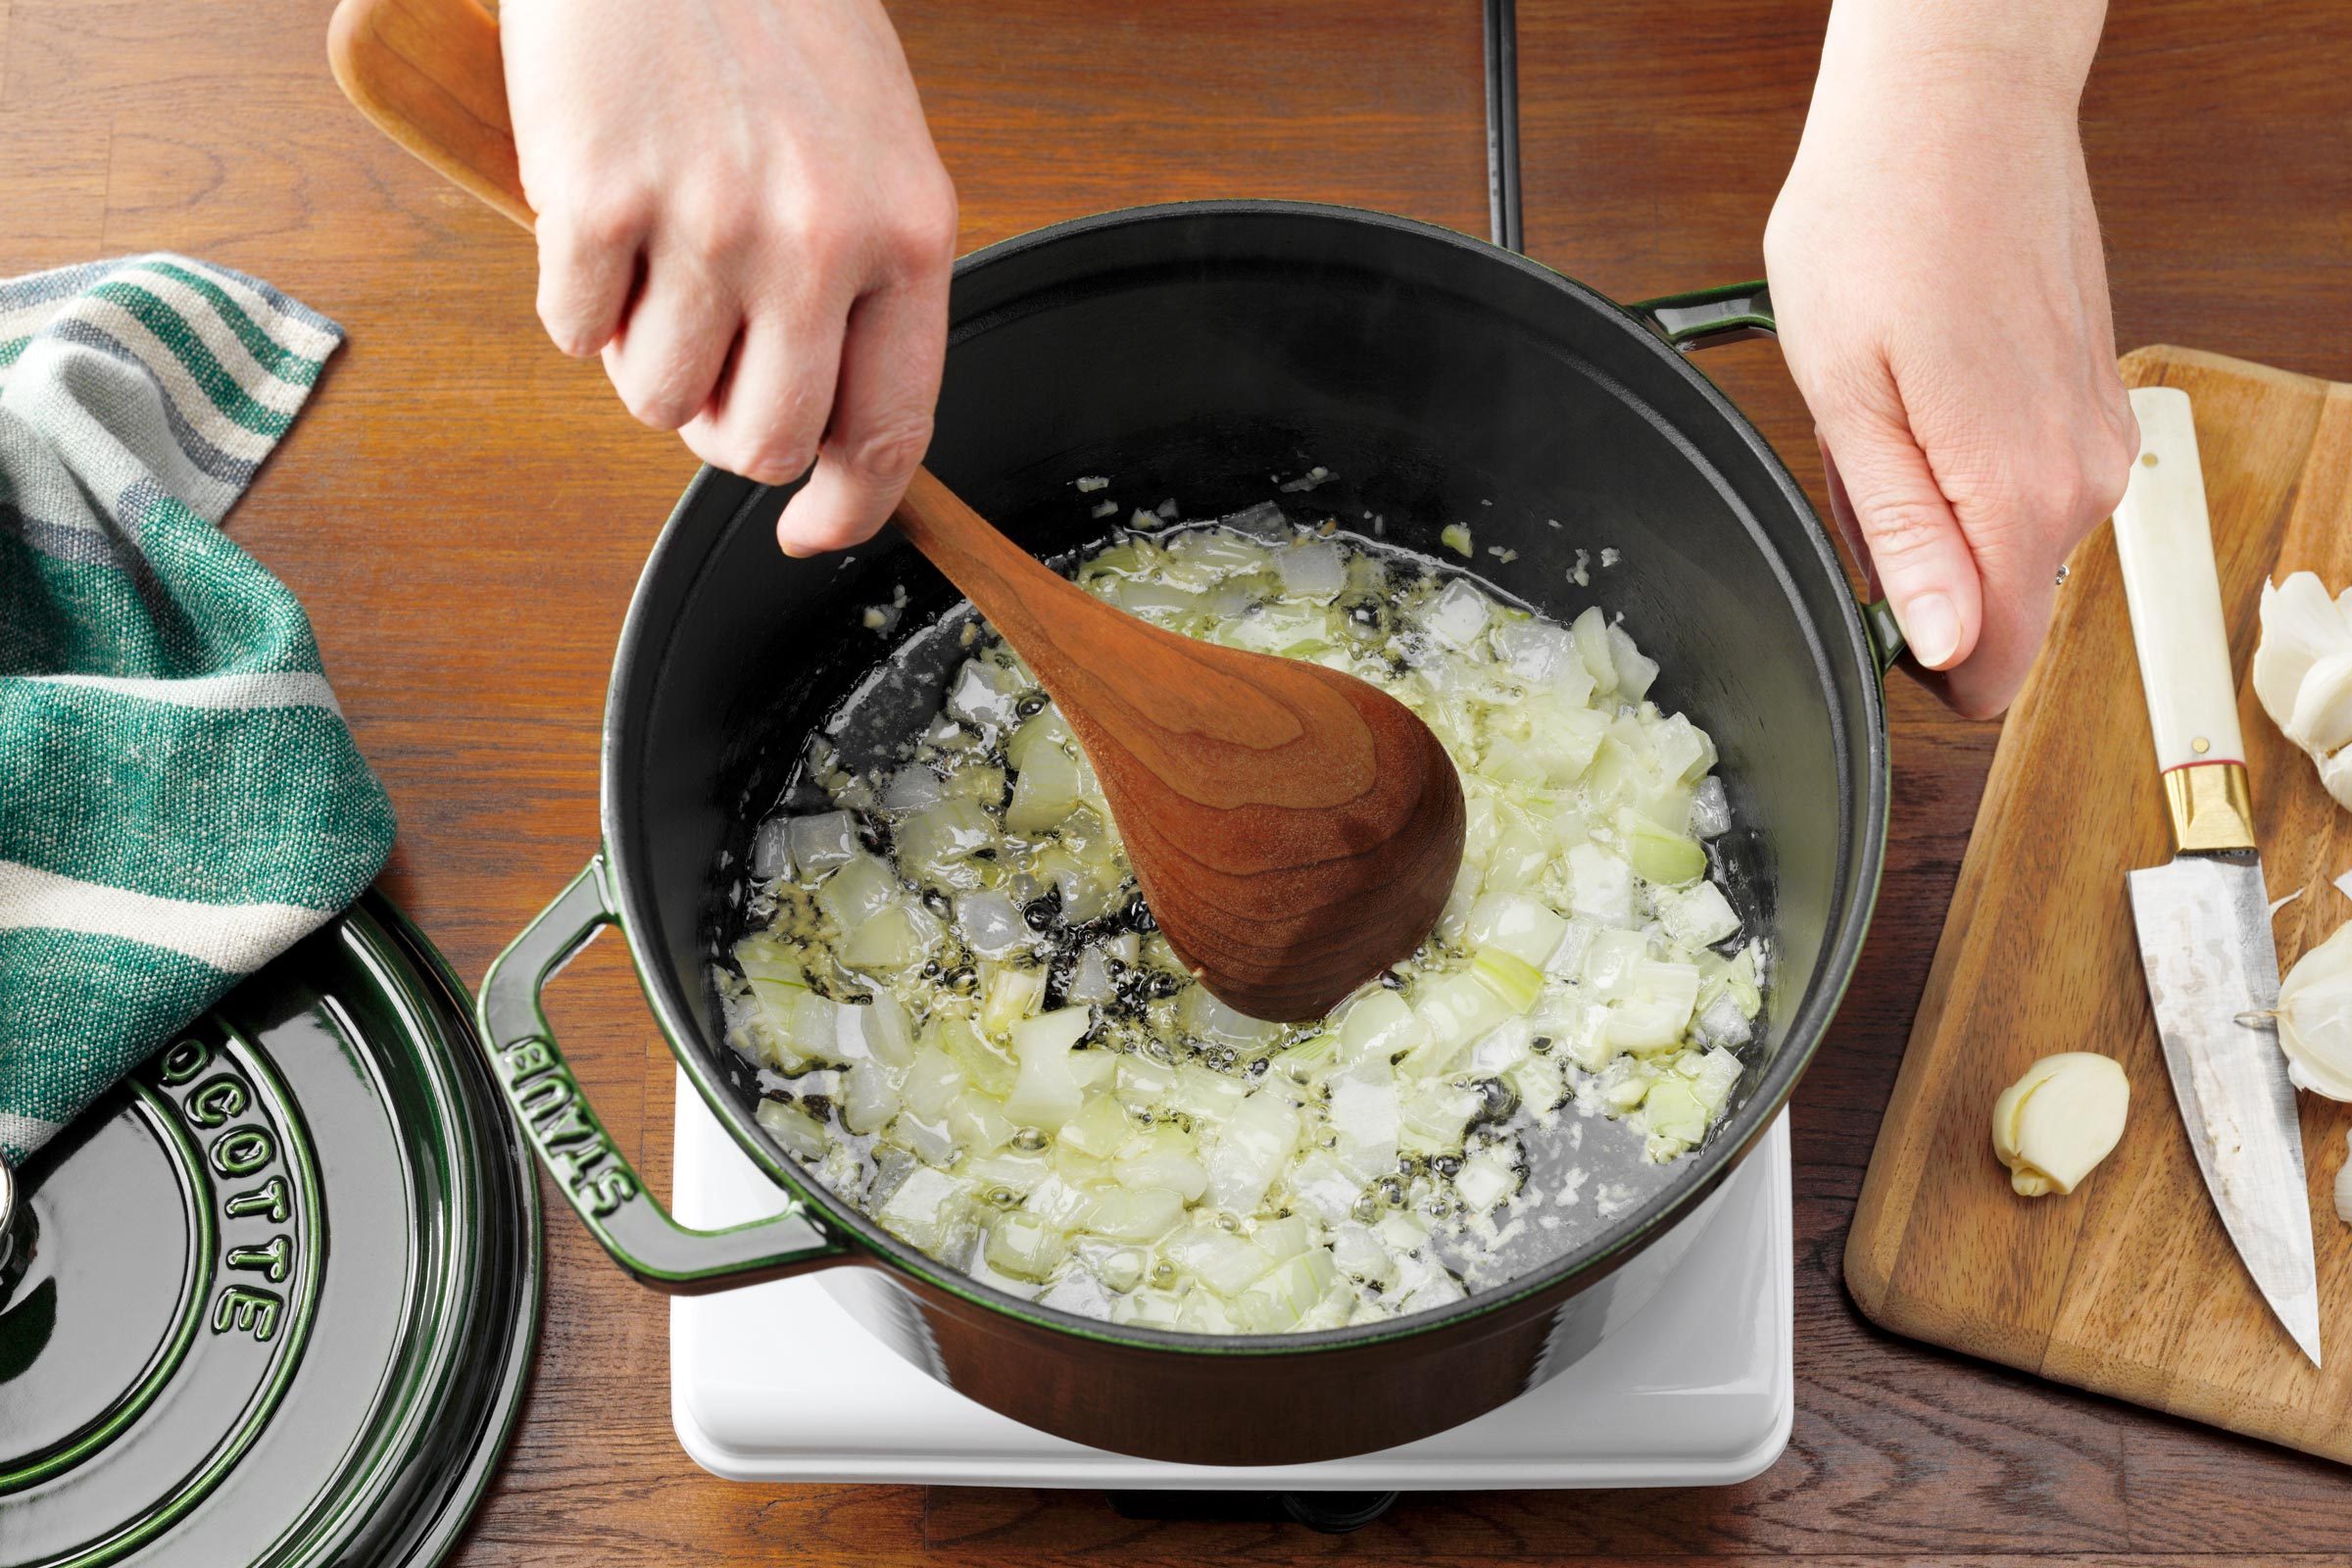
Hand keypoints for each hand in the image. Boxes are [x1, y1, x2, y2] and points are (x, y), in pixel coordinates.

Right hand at [500, 0, 956, 554]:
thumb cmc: (767, 14)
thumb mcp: (871, 143)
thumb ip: (867, 278)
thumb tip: (831, 422)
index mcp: (907, 231)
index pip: (891, 426)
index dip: (848, 506)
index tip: (814, 529)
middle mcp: (818, 241)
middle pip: (764, 444)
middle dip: (725, 431)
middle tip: (708, 368)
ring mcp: (708, 223)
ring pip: (658, 401)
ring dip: (642, 356)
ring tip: (654, 260)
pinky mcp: (597, 200)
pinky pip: (571, 333)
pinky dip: (573, 300)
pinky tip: (599, 215)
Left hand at [1764, 6, 2135, 717]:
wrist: (1957, 100)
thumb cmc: (1880, 219)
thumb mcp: (1845, 398)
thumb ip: (1898, 537)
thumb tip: (1940, 645)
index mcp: (2019, 493)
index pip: (1991, 670)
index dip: (1912, 663)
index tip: (1861, 605)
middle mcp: (2082, 476)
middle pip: (1990, 608)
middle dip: (1907, 568)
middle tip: (1853, 460)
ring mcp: (2095, 433)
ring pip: (2001, 540)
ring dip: (1928, 502)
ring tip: (1883, 404)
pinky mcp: (2090, 399)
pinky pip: (2018, 479)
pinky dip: (1956, 454)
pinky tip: (1919, 379)